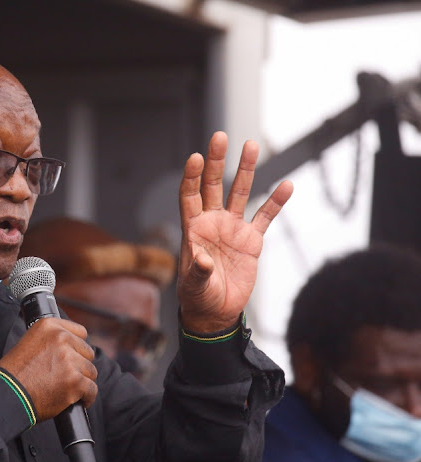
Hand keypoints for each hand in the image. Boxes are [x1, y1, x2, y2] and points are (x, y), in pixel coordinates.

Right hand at [0, 317, 97, 420]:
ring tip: (68, 389)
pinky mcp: (75, 381)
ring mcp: (69, 360)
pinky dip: (86, 397)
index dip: (77, 347)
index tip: (73, 357)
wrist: (7, 394)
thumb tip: (72, 346)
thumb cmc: (15, 374)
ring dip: (82, 381)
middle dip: (80, 365)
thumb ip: (51, 340)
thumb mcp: (29, 343)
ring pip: (91, 371)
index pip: (80, 332)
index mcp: (49, 326)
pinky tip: (78, 401)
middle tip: (66, 376)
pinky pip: (92, 389)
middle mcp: (61, 338)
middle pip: (87, 352)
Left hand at [177, 131, 292, 332]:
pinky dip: (276, 202)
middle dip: (216, 161)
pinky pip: (265, 217)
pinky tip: (286, 185)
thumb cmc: (197, 296)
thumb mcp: (194, 286)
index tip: (196, 157)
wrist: (216, 311)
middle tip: (220, 136)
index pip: (189, 195)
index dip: (192, 177)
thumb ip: (198, 272)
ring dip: (245, 170)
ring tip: (251, 145)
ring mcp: (232, 228)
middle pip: (212, 186)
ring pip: (239, 193)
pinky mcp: (251, 241)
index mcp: (193, 228)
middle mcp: (211, 222)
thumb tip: (203, 260)